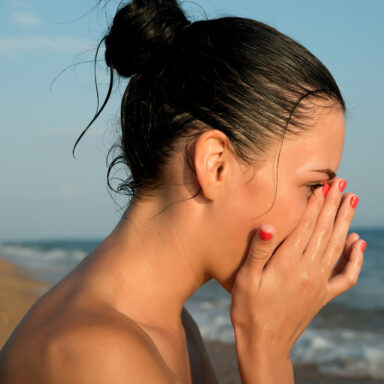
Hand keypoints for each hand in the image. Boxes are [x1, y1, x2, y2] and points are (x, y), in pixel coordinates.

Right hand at [230, 178, 364, 358]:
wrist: (264, 344)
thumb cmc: (249, 310)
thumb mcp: (246, 280)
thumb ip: (258, 252)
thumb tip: (268, 226)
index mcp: (288, 264)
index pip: (307, 227)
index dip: (316, 204)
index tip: (324, 185)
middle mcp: (308, 271)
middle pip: (325, 231)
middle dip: (334, 205)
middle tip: (343, 184)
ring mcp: (319, 283)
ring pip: (337, 246)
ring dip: (345, 222)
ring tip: (351, 202)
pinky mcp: (323, 295)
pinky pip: (346, 276)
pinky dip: (355, 258)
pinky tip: (358, 244)